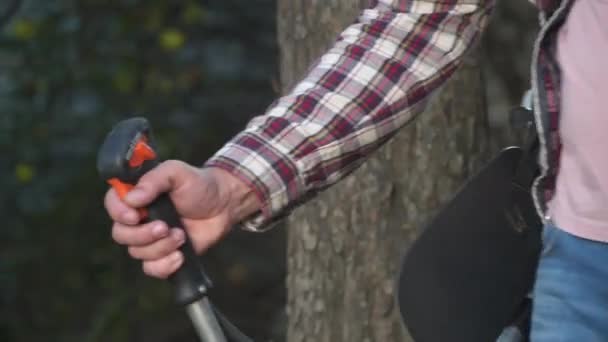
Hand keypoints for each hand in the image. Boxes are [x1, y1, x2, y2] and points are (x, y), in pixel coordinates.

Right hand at [104, 161, 259, 278]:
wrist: (223, 205)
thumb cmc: (199, 185)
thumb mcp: (177, 172)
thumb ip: (154, 179)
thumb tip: (133, 198)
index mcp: (138, 195)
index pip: (113, 204)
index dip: (119, 212)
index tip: (136, 215)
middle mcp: (139, 218)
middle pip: (120, 234)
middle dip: (143, 234)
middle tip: (165, 227)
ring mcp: (150, 238)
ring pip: (137, 252)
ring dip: (160, 247)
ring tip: (181, 235)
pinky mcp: (164, 254)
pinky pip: (151, 269)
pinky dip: (164, 266)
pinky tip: (180, 256)